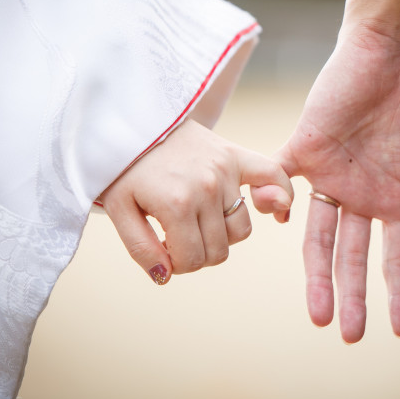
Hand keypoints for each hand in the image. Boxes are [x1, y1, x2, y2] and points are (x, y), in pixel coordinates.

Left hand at [100, 119, 292, 284]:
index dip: (176, 264)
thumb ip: (140, 248)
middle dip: (196, 253)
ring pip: (240, 230)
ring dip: (221, 235)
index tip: (161, 247)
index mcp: (177, 205)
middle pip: (218, 251)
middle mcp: (207, 188)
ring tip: (198, 219)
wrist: (136, 121)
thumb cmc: (124, 167)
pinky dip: (280, 196)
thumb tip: (165, 277)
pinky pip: (273, 178)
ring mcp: (226, 170)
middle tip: (175, 236)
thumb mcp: (119, 209)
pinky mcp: (236, 155)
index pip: (193, 261)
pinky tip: (277, 213)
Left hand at [264, 24, 399, 342]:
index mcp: (395, 198)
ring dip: (318, 273)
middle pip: (352, 256)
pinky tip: (279, 224)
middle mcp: (362, 194)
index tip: (399, 328)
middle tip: (350, 334)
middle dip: (353, 295)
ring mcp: (333, 175)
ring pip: (319, 235)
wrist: (394, 46)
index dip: (397, 292)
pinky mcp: (305, 147)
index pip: (393, 256)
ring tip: (319, 312)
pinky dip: (277, 199)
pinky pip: (282, 177)